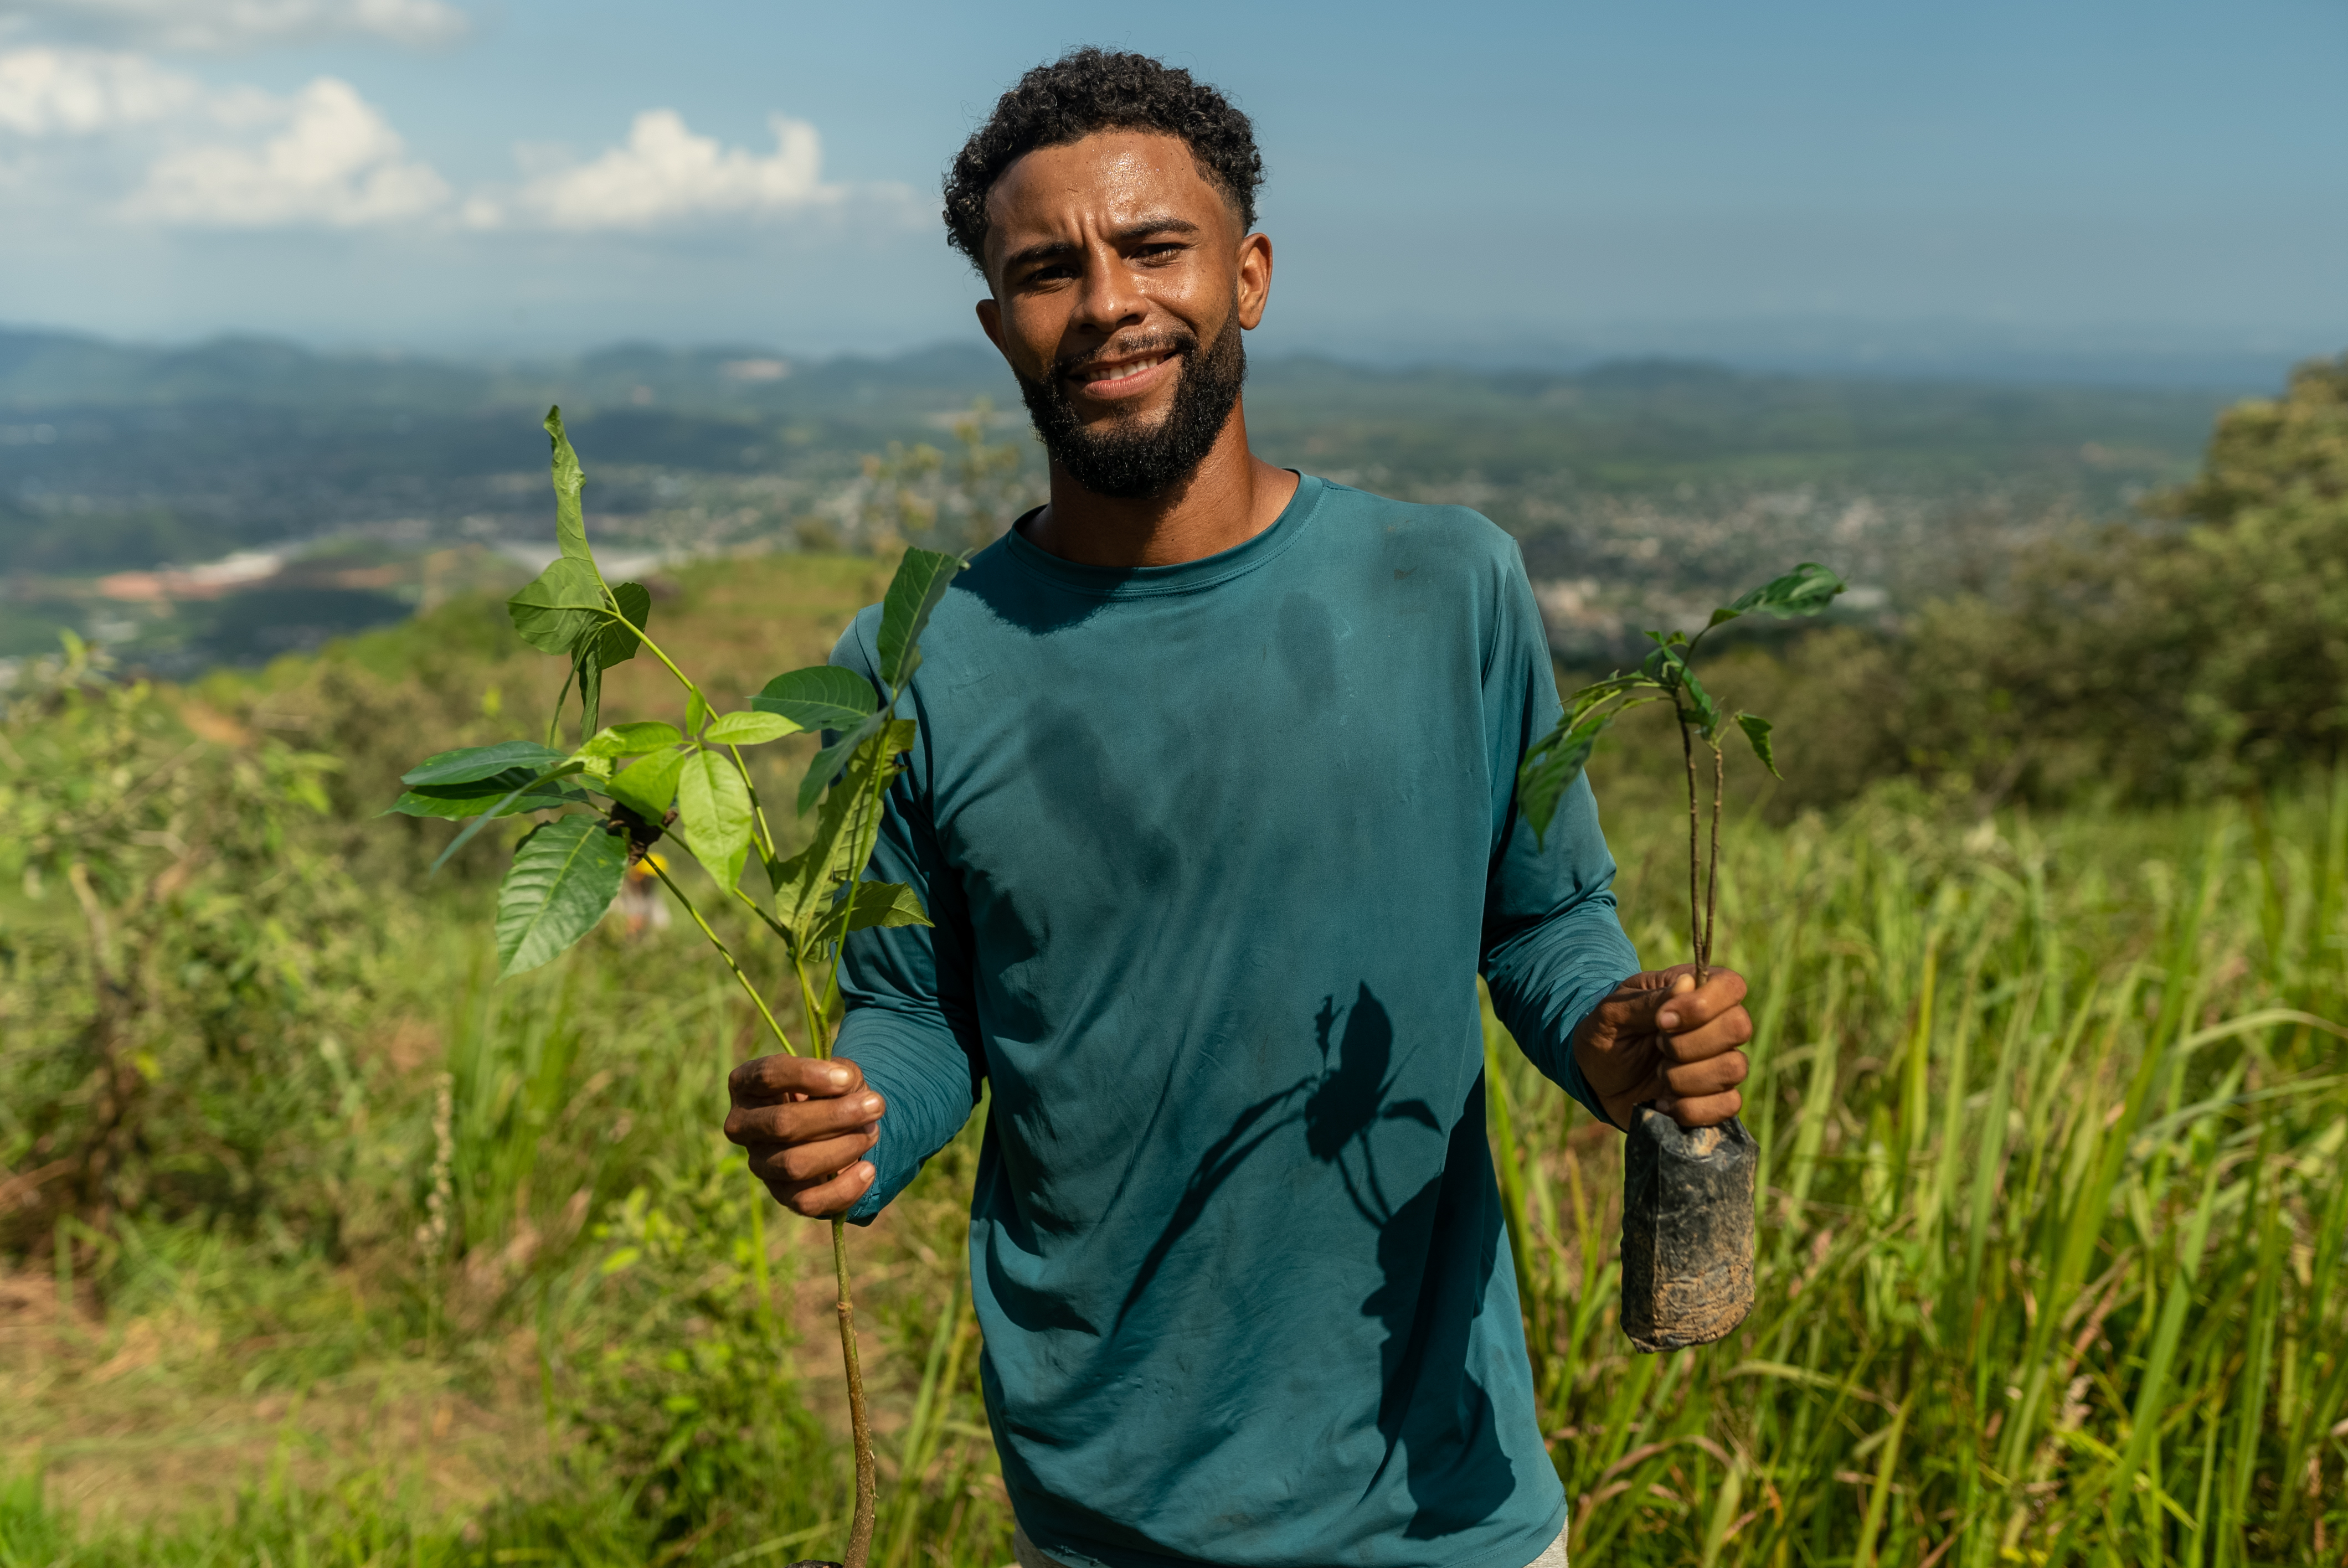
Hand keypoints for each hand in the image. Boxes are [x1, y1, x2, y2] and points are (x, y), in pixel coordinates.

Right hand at [723, 1055, 882, 1216]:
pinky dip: (842, 1189)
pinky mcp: (781, 1194)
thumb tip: (849, 1089)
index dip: (806, 1075)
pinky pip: (806, 1202)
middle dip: (834, 1116)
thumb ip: (843, 1075)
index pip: (766, 1076)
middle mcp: (743, 1126)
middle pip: (782, 1124)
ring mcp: (759, 1164)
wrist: (835, 1127)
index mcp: (747, 1085)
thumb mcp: (836, 1073)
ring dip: (842, 1148)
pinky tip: (867, 1169)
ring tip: (872, 1133)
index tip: (846, 1078)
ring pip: (794, 1164)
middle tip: (876, 1106)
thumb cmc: (830, 1091)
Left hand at [1570, 965, 1752, 1130]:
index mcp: (1695, 991)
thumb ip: (1650, 1000)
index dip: (1703, 1004)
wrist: (1597, 1078)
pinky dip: (1691, 1108)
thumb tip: (1688, 984)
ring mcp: (1720, 1063)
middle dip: (1689, 1043)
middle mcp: (1717, 1024)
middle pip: (1739, 1027)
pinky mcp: (1716, 1099)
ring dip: (1685, 1076)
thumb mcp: (1614, 1012)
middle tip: (1657, 1045)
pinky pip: (1728, 1106)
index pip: (1731, 986)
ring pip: (1733, 1068)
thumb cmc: (1608, 1033)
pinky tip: (1663, 1102)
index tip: (1662, 1020)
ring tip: (1658, 1074)